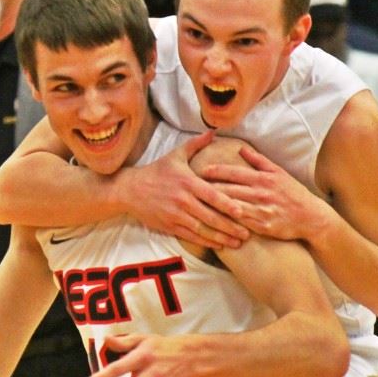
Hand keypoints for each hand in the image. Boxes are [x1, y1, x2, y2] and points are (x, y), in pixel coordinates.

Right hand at [122, 131, 247, 248]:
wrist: (130, 190)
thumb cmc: (156, 171)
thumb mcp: (176, 155)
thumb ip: (196, 144)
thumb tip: (213, 131)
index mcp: (188, 182)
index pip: (212, 195)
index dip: (227, 205)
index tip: (242, 212)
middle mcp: (183, 200)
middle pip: (210, 216)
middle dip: (230, 226)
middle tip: (247, 234)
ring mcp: (176, 215)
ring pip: (202, 229)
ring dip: (221, 237)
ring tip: (237, 243)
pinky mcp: (170, 226)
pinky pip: (191, 236)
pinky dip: (206, 242)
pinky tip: (218, 245)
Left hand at [201, 144, 324, 240]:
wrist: (310, 217)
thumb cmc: (293, 193)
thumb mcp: (279, 173)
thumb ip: (259, 161)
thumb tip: (241, 148)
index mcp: (263, 178)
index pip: (234, 173)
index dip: (216, 171)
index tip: (200, 170)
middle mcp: (260, 193)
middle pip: (229, 189)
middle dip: (208, 188)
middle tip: (191, 187)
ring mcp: (261, 210)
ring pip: (232, 206)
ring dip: (214, 205)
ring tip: (197, 203)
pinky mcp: (263, 226)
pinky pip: (240, 223)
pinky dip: (226, 221)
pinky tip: (213, 220)